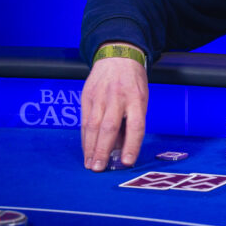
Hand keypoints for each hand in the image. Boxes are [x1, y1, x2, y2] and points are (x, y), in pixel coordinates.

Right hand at [81, 48, 147, 171]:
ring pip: (93, 126)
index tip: (126, 162)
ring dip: (90, 148)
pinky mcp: (87, 96)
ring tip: (90, 165)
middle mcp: (118, 97)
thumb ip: (132, 122)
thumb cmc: (133, 82)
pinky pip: (85, 121)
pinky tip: (86, 150)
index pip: (135, 125)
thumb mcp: (141, 98)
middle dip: (103, 150)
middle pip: (109, 127)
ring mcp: (100, 96)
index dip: (131, 145)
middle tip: (99, 168)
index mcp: (137, 98)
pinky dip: (85, 138)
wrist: (117, 56)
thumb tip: (120, 149)